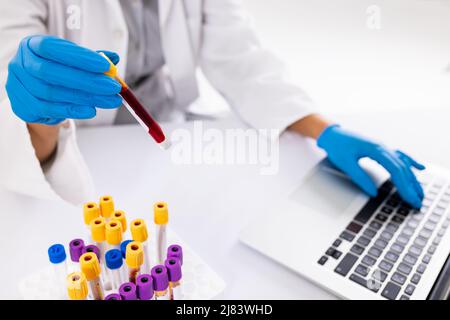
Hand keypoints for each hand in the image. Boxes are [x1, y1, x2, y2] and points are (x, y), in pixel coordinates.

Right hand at [6, 35, 121, 124]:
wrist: (35, 94)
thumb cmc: (56, 72)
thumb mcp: (71, 60)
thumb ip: (91, 59)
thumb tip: (113, 58)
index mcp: (33, 45)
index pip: (53, 48)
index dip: (79, 57)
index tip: (106, 65)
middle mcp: (22, 64)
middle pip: (52, 72)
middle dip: (87, 80)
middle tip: (113, 87)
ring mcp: (19, 86)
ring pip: (52, 93)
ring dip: (85, 98)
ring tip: (109, 100)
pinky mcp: (24, 107)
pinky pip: (50, 109)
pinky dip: (74, 110)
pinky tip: (92, 110)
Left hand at [317, 125, 424, 207]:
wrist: (332, 134)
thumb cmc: (337, 146)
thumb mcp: (345, 163)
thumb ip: (360, 177)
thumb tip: (373, 193)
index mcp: (376, 150)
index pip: (396, 170)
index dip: (405, 186)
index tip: (410, 199)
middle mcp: (383, 147)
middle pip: (402, 168)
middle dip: (412, 186)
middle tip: (418, 202)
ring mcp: (383, 148)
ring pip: (403, 163)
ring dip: (412, 178)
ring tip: (420, 192)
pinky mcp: (380, 149)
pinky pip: (399, 156)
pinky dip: (410, 162)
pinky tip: (419, 168)